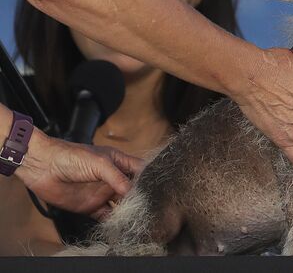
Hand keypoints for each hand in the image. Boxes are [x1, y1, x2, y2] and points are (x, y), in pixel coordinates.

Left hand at [15, 131, 143, 219]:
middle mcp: (113, 179)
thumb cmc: (71, 156)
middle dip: (142, 197)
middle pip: (133, 190)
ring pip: (122, 204)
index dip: (151, 177)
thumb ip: (118, 178)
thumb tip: (134, 193)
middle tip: (153, 206)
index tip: (160, 187)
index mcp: (119, 163)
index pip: (141, 170)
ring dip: (129, 210)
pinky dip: (114, 221)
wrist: (43, 166)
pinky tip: (121, 223)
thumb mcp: (100, 163)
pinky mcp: (91, 207)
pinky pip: (106, 216)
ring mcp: (102, 193)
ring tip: (140, 216)